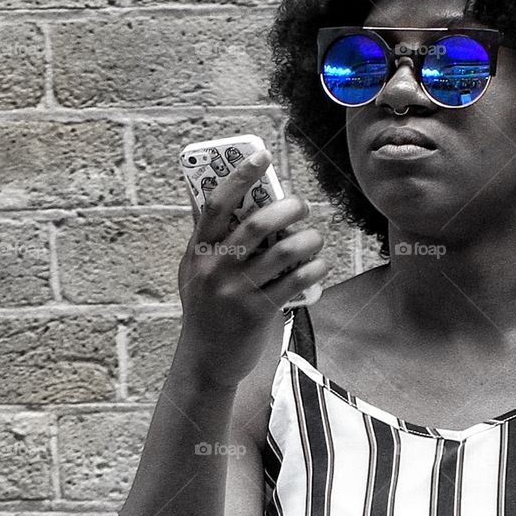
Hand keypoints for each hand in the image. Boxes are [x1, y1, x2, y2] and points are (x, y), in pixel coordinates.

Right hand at [176, 150, 329, 387]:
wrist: (204, 360)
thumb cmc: (205, 307)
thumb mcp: (194, 270)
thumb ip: (210, 238)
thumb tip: (228, 196)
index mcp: (199, 250)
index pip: (217, 202)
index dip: (240, 174)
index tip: (263, 155)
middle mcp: (215, 267)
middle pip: (257, 223)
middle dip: (288, 207)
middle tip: (302, 205)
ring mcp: (236, 291)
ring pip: (283, 252)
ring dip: (309, 239)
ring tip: (316, 238)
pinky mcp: (258, 312)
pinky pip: (296, 281)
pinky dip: (315, 268)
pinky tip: (320, 264)